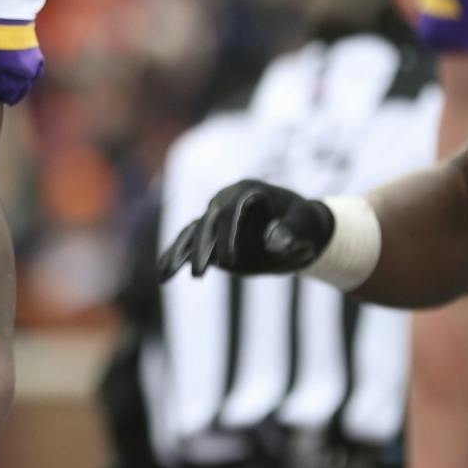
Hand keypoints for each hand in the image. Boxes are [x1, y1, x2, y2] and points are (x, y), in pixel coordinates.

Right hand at [156, 181, 332, 280]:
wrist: (298, 227)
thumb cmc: (303, 224)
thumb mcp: (303, 226)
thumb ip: (291, 232)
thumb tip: (275, 242)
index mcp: (249, 191)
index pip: (232, 211)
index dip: (228, 235)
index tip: (229, 261)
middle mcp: (226, 200)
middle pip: (208, 221)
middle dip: (202, 248)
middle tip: (199, 274)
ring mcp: (216, 216)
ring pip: (192, 232)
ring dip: (179, 253)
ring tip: (165, 276)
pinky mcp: (210, 233)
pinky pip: (188, 242)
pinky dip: (176, 256)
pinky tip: (164, 273)